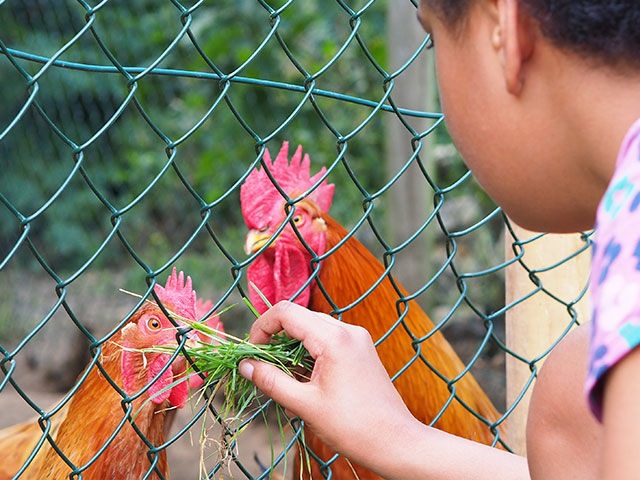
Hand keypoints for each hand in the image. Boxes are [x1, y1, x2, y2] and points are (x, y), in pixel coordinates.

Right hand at [238, 301, 416, 470]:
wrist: (396, 441)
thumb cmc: (353, 426)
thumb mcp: (305, 405)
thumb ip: (271, 381)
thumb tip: (244, 365)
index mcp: (334, 338)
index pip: (286, 312)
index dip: (261, 327)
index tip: (251, 353)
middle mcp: (347, 330)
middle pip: (299, 318)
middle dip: (275, 340)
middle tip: (262, 369)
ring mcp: (357, 339)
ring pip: (312, 330)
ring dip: (292, 351)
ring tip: (284, 384)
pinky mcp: (360, 350)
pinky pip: (327, 342)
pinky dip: (309, 357)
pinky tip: (304, 385)